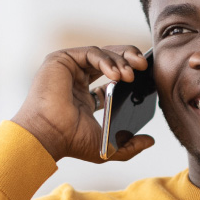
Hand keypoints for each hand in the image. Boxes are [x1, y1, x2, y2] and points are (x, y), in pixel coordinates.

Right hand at [11, 45, 155, 162]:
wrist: (49, 136)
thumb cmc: (69, 142)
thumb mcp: (107, 148)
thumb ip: (129, 146)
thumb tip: (150, 141)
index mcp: (83, 97)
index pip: (109, 77)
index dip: (128, 74)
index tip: (143, 79)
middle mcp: (75, 80)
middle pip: (108, 60)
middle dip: (128, 59)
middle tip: (143, 65)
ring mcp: (68, 69)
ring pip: (101, 53)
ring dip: (120, 60)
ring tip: (131, 74)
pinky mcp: (61, 60)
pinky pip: (90, 52)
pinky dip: (106, 60)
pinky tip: (116, 74)